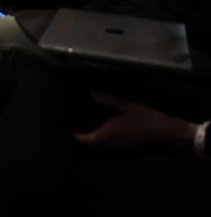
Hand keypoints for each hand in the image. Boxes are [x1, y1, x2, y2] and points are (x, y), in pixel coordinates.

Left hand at [73, 92, 196, 150]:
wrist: (169, 133)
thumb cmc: (146, 118)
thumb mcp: (126, 105)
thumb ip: (108, 100)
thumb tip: (91, 94)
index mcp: (110, 133)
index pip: (89, 140)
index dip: (78, 137)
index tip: (71, 130)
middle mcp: (114, 142)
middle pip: (94, 143)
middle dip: (85, 137)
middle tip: (77, 125)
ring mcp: (122, 145)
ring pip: (103, 143)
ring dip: (95, 136)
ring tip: (88, 123)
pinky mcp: (129, 145)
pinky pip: (112, 142)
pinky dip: (106, 136)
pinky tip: (107, 126)